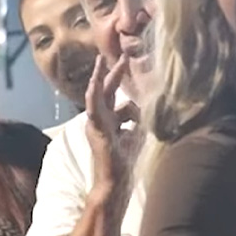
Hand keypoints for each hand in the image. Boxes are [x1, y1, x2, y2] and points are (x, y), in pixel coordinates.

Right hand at [84, 55, 138, 198]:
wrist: (115, 179)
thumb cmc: (124, 159)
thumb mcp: (136, 134)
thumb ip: (137, 120)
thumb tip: (142, 108)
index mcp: (109, 118)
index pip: (115, 93)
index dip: (119, 76)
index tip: (126, 59)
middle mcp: (100, 118)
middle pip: (107, 89)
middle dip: (114, 72)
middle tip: (123, 56)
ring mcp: (96, 122)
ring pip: (103, 97)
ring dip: (117, 95)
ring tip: (120, 101)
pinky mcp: (96, 128)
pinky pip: (93, 108)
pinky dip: (92, 96)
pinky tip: (92, 85)